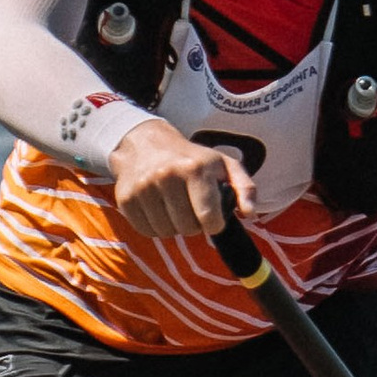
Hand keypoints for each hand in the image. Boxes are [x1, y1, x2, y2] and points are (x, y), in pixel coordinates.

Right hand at [108, 119, 254, 240]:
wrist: (146, 144)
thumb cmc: (192, 159)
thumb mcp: (224, 165)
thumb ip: (245, 188)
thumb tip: (250, 213)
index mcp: (195, 168)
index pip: (208, 217)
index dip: (214, 225)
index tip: (213, 218)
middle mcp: (167, 175)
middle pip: (187, 228)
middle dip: (194, 225)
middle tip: (191, 207)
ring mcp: (143, 187)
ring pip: (166, 232)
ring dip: (173, 226)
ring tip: (174, 206)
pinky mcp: (126, 198)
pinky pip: (147, 231)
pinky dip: (155, 226)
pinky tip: (157, 208)